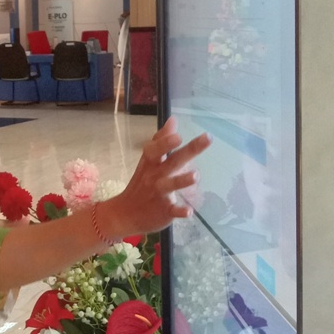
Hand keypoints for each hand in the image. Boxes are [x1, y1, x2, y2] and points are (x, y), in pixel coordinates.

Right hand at [101, 117, 209, 236]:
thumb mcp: (148, 160)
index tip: (178, 134)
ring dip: (182, 180)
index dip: (165, 142)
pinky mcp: (163, 211)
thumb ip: (161, 140)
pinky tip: (189, 211)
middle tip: (207, 138)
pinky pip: (172, 210)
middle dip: (189, 150)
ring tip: (196, 175)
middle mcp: (155, 176)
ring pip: (170, 185)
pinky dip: (179, 211)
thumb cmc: (142, 183)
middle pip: (172, 161)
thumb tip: (173, 120)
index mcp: (151, 163)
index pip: (156, 149)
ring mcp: (158, 194)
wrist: (126, 213)